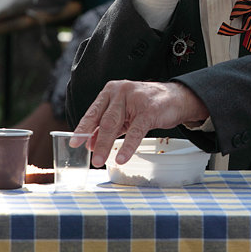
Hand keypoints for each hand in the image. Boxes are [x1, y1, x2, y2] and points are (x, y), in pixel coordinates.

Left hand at [71, 80, 207, 165]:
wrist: (176, 98)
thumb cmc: (147, 105)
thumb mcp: (124, 113)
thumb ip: (107, 126)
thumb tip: (89, 143)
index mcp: (111, 91)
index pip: (93, 111)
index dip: (83, 127)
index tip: (74, 141)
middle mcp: (120, 92)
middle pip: (103, 120)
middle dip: (94, 140)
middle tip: (90, 157)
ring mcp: (135, 99)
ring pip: (115, 124)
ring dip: (106, 145)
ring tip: (100, 160)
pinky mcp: (149, 110)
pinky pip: (135, 131)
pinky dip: (127, 146)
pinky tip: (122, 158)